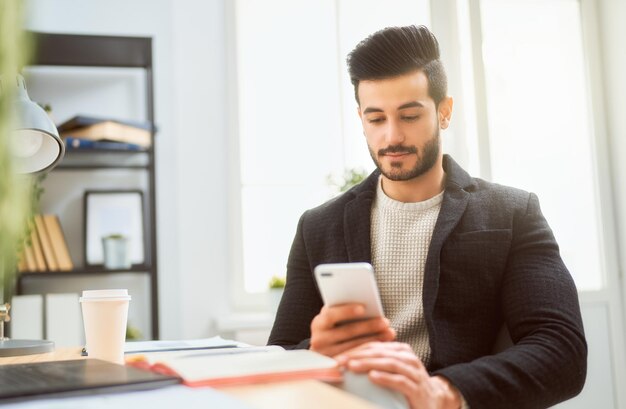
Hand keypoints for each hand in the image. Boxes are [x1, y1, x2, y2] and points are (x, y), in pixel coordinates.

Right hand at [309, 304, 395, 356]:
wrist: (324, 350)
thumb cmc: (335, 327)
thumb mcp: (334, 318)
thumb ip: (343, 311)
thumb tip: (366, 306)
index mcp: (318, 323)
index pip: (331, 315)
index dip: (346, 311)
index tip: (363, 308)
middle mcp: (318, 340)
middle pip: (346, 332)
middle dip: (368, 326)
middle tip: (385, 322)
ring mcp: (327, 356)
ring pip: (354, 347)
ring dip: (374, 339)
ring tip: (390, 333)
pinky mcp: (337, 367)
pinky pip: (357, 359)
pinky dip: (371, 352)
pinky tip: (383, 347)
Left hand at [335, 342, 461, 408]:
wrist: (435, 401)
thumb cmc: (408, 386)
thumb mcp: (392, 371)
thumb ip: (376, 364)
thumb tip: (347, 363)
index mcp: (400, 350)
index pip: (374, 346)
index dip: (355, 349)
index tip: (337, 356)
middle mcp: (408, 358)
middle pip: (379, 353)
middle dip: (357, 355)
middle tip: (339, 360)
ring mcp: (414, 373)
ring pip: (389, 363)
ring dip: (368, 364)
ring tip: (351, 366)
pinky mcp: (417, 389)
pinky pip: (400, 381)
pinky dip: (385, 378)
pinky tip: (372, 377)